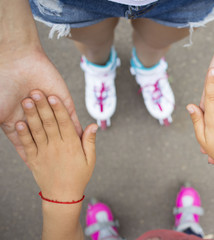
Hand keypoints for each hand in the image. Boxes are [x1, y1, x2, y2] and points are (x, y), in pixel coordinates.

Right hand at [0, 48, 81, 163]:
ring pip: (60, 130)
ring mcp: (51, 109)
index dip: (31, 155)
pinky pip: (73, 118)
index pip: (27, 143)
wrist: (17, 61)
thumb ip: (7, 130)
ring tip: (72, 157)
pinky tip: (81, 141)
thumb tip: (8, 137)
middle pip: (46, 138)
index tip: (37, 169)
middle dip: (52, 152)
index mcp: (19, 120)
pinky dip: (77, 129)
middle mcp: (37, 117)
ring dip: (65, 142)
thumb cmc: (2, 86)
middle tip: (59, 167)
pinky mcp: (64, 101)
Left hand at [15, 90, 96, 201]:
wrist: (62, 195)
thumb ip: (89, 140)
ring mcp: (44, 153)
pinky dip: (23, 134)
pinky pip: (27, 145)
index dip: (59, 109)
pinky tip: (19, 123)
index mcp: (71, 145)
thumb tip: (93, 125)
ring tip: (26, 101)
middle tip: (36, 91)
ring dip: (31, 116)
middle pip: (49, 123)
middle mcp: (57, 147)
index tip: (54, 96)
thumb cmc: (79, 176)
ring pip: (37, 131)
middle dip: (42, 106)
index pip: (65, 123)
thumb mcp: (90, 159)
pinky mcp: (33, 160)